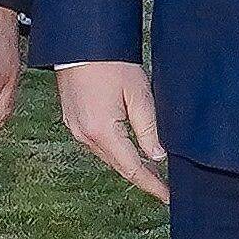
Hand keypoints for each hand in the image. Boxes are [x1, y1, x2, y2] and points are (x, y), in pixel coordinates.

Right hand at [56, 57, 169, 202]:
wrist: (81, 43)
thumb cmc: (111, 63)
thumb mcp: (139, 95)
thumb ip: (148, 129)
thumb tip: (157, 155)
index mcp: (102, 132)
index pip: (132, 168)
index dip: (151, 184)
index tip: (167, 196)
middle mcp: (84, 135)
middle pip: (118, 165)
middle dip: (142, 175)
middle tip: (164, 184)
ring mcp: (75, 129)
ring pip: (107, 155)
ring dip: (128, 162)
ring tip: (151, 167)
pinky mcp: (72, 120)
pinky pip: (97, 144)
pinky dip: (114, 149)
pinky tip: (128, 147)